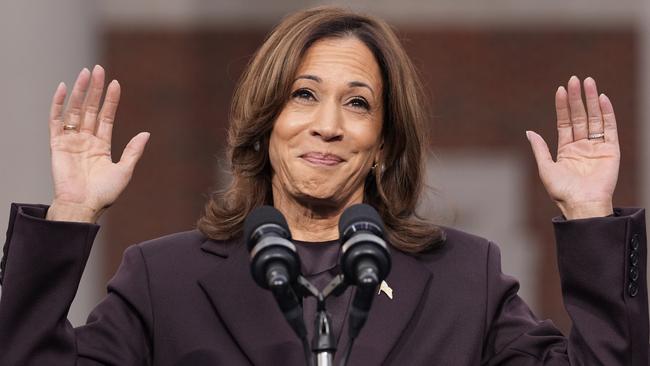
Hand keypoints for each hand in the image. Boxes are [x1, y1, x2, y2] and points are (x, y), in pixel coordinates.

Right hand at [46, 65, 149, 222]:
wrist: (83, 207)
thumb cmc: (104, 194)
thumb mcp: (124, 170)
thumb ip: (134, 151)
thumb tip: (146, 133)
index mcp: (101, 146)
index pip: (106, 116)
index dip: (111, 100)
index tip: (116, 84)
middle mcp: (86, 140)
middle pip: (90, 109)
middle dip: (95, 89)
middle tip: (98, 69)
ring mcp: (71, 141)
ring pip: (75, 110)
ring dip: (80, 92)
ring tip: (86, 73)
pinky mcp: (57, 145)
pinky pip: (56, 121)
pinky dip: (59, 104)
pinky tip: (65, 88)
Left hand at [527, 76, 618, 219]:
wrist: (582, 204)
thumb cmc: (562, 191)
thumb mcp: (546, 168)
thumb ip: (540, 149)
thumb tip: (529, 132)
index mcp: (566, 150)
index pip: (564, 122)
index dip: (563, 106)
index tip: (560, 89)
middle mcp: (582, 146)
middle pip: (580, 116)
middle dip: (577, 98)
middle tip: (575, 79)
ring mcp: (597, 147)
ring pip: (594, 118)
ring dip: (592, 100)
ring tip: (589, 82)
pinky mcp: (611, 150)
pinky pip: (610, 128)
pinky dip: (607, 113)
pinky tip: (603, 99)